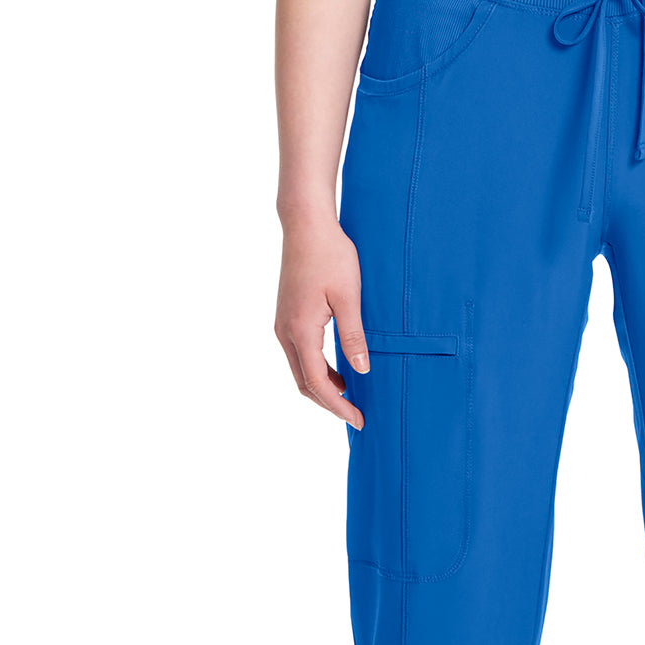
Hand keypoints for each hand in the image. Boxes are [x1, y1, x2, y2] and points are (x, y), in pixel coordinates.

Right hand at [274, 213, 369, 427]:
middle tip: (356, 415)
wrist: (306, 225)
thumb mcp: (349, 297)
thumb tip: (362, 371)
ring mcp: (283, 325)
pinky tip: (339, 372)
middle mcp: (285, 332)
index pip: (317, 383)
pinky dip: (317, 370)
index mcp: (300, 330)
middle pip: (304, 383)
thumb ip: (354, 336)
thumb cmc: (331, 255)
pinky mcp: (287, 317)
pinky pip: (300, 355)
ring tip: (350, 398)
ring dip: (323, 388)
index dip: (338, 406)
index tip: (359, 419)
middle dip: (329, 404)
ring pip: (300, 371)